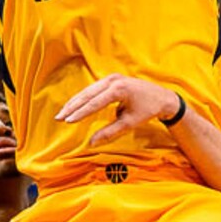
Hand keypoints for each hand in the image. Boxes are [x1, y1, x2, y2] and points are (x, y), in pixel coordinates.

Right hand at [56, 74, 177, 144]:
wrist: (161, 97)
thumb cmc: (147, 110)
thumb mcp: (129, 123)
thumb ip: (110, 132)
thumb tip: (92, 143)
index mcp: (119, 90)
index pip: (95, 103)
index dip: (80, 113)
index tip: (68, 122)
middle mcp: (113, 80)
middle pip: (87, 94)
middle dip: (72, 107)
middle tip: (58, 118)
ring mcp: (112, 77)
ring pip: (88, 90)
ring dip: (75, 102)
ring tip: (62, 113)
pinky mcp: (111, 79)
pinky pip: (93, 89)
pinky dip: (82, 98)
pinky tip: (73, 106)